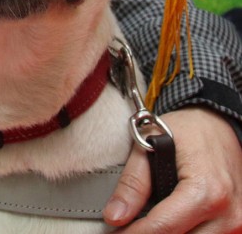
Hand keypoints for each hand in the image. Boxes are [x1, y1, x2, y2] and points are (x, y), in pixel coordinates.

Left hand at [104, 106, 241, 231]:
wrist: (220, 122)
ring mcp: (237, 219)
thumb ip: (133, 183)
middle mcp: (228, 211)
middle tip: (124, 229)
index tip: (114, 233)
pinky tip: (164, 223)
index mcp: (207, 190)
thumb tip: (114, 216)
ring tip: (142, 225)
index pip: (164, 227)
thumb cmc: (187, 129)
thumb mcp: (150, 145)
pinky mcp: (238, 222)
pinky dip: (183, 232)